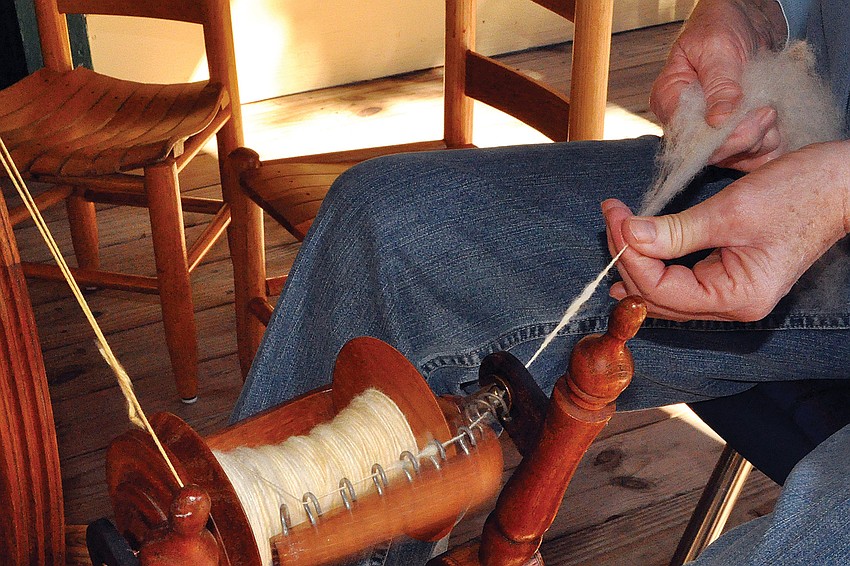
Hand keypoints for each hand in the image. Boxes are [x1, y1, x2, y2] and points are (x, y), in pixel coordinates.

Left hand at [603, 141, 849, 321]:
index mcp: (735, 297)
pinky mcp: (730, 277)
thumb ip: (675, 230)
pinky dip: (656, 264)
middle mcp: (732, 306)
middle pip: (658, 297)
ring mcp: (732, 295)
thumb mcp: (730, 211)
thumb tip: (628, 235)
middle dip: (627, 257)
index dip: (628, 254)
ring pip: (666, 293)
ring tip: (615, 231)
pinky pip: (681, 281)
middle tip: (611, 215)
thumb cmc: (799, 194)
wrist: (843, 184)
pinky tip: (634, 253)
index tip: (613, 215)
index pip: (660, 289)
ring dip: (637, 262)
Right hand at [650, 0, 787, 170]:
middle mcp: (686, 121)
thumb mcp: (718, 49)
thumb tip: (717, 122)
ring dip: (760, 139)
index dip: (721, 138)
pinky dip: (767, 145)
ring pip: (733, 157)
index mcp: (669, 99)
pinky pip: (747, 155)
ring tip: (772, 110)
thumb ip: (720, 85)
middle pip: (711, 153)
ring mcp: (709, 130)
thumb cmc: (721, 25)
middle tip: (769, 111)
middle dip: (746, 137)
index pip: (688, 137)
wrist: (744, 17)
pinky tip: (776, 126)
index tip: (755, 116)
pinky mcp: (731, 132)